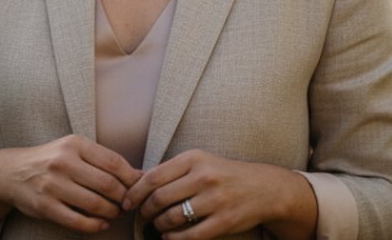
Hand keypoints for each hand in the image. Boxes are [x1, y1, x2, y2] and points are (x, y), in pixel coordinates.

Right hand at [0, 134, 142, 234]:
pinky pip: (77, 221)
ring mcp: (53, 185)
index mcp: (74, 144)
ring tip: (115, 213)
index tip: (138, 187)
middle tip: (128, 203)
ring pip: (95, 204)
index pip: (114, 162)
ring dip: (111, 212)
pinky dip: (95, 225)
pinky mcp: (45, 206)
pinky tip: (102, 224)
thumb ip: (102, 159)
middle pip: (108, 184)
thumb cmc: (50, 160)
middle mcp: (63, 162)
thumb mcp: (73, 149)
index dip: (131, 178)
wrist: (10, 172)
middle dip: (124, 198)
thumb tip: (138, 174)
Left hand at [122, 150, 318, 239]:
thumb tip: (136, 182)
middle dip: (145, 211)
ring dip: (158, 225)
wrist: (264, 188)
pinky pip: (190, 235)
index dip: (135, 192)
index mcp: (194, 159)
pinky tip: (169, 237)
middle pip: (160, 198)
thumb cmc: (224, 174)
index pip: (154, 176)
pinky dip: (174, 239)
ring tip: (156, 225)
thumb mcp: (200, 162)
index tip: (127, 201)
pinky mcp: (224, 221)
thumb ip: (172, 171)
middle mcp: (204, 177)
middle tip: (141, 216)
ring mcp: (215, 200)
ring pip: (172, 217)